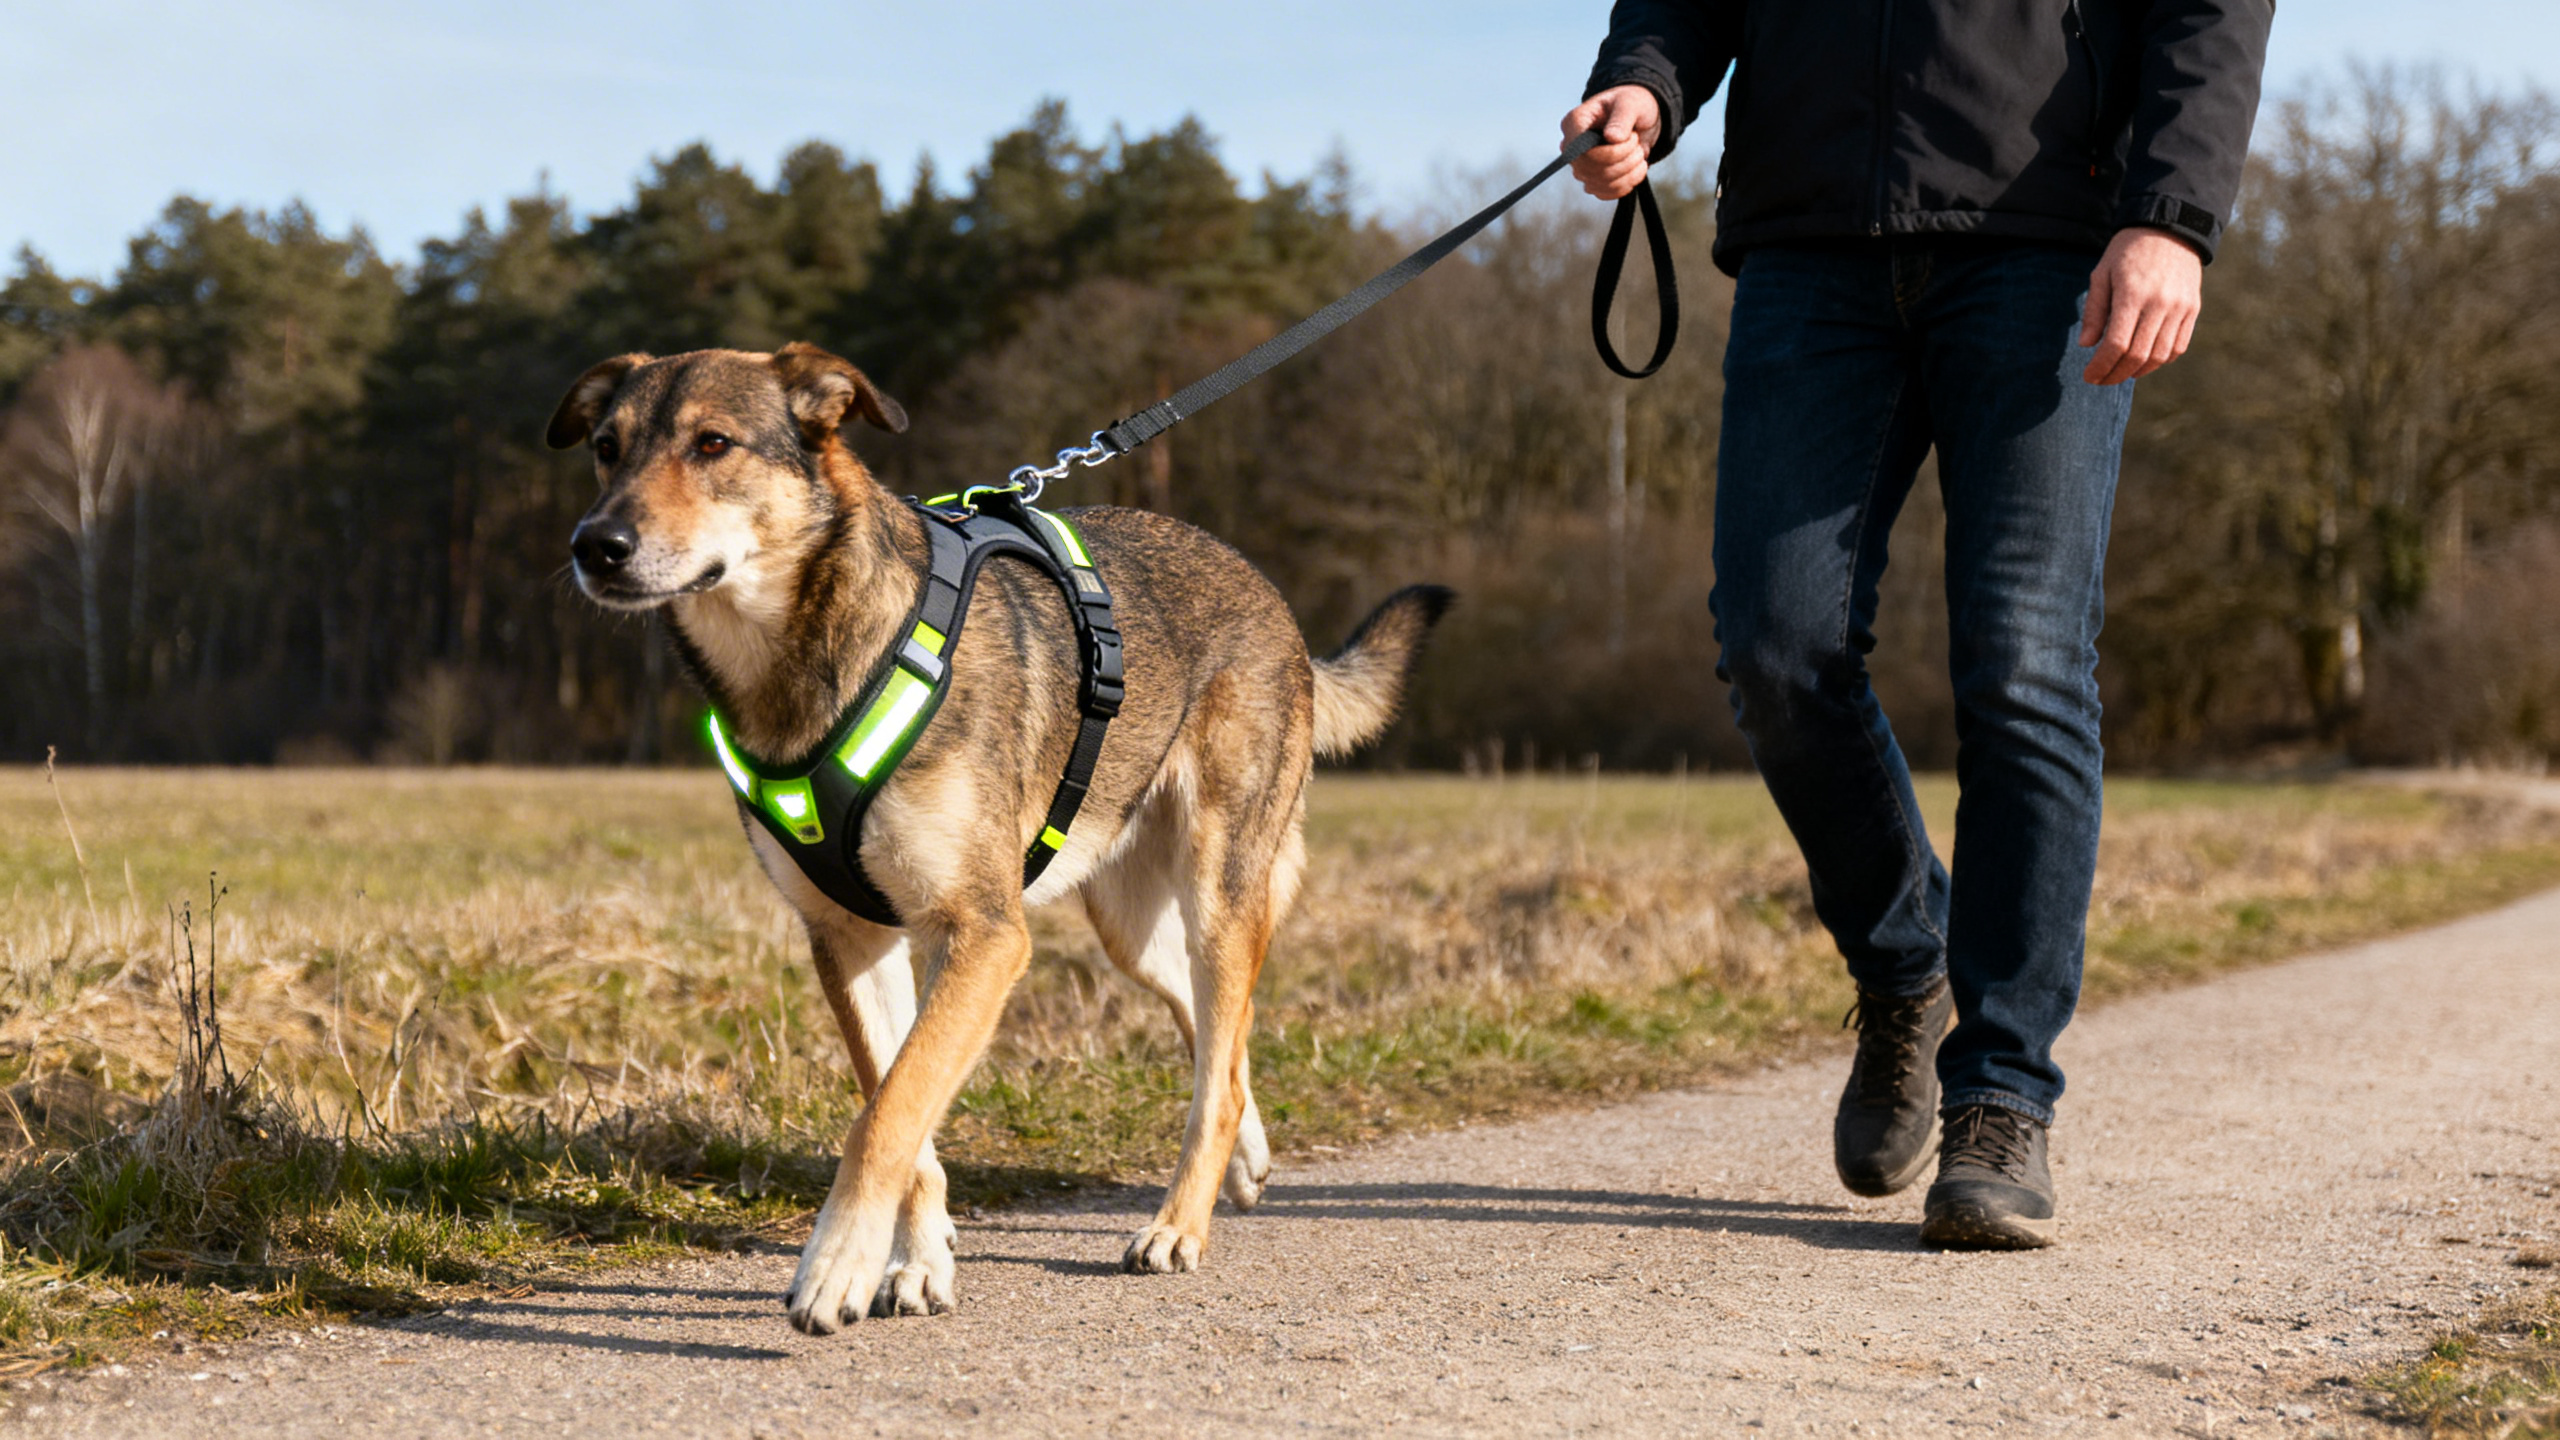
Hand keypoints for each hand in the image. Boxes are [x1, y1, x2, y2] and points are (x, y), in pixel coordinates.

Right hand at [1562, 85, 1662, 200]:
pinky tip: (1637, 168)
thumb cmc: (1631, 104)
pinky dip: (1626, 184)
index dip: (1610, 153)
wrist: (1640, 118)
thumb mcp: (1630, 103)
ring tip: (1640, 153)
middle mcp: (1572, 147)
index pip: (1581, 151)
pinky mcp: (1593, 180)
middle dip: (1624, 160)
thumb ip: (1622, 118)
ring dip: (1629, 172)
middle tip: (1638, 142)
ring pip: (1600, 183)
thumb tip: (1612, 137)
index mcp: (1575, 123)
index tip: (1632, 137)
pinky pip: (1605, 193)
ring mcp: (1581, 166)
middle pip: (1591, 170)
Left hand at [2079, 227, 2203, 384]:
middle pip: (2138, 355)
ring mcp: (2180, 308)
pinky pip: (2179, 347)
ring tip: (2121, 373)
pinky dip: (2161, 360)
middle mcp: (2159, 303)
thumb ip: (2094, 310)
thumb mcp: (2102, 273)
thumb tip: (2086, 345)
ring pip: (2160, 355)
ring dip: (2138, 371)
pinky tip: (2144, 362)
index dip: (2101, 366)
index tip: (2089, 376)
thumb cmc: (2128, 251)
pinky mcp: (2193, 309)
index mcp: (2132, 294)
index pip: (2116, 344)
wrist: (2170, 228)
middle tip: (2101, 380)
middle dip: (2116, 374)